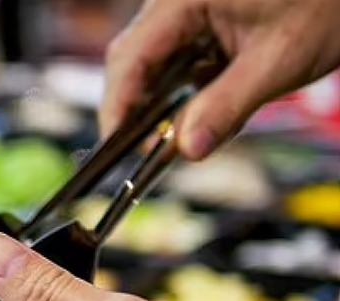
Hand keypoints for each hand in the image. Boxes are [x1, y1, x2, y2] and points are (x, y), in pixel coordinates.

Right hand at [100, 0, 339, 159]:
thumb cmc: (330, 2)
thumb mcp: (278, 62)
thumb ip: (226, 108)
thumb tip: (186, 150)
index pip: (130, 56)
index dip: (117, 105)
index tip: (116, 145)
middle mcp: (178, 0)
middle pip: (133, 59)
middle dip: (136, 108)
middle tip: (144, 151)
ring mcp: (190, 9)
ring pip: (155, 62)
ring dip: (162, 101)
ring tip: (174, 136)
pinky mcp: (205, 20)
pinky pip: (179, 59)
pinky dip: (185, 90)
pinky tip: (200, 111)